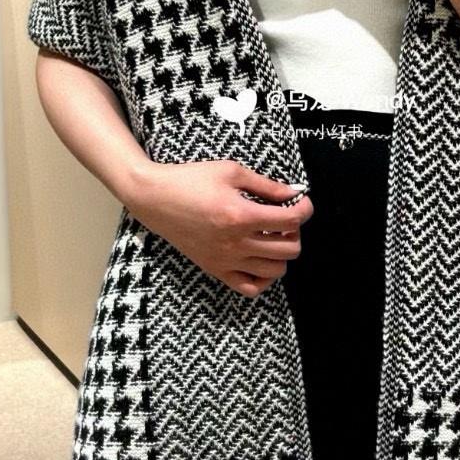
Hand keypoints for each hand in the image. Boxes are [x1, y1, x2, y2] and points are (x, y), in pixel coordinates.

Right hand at [125, 158, 313, 297]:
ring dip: (282, 253)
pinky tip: (261, 259)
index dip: (305, 209)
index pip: (291, 220)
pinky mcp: (215, 269)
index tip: (301, 202)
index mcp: (241, 215)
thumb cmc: (190, 179)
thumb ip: (267, 185)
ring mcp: (225, 260)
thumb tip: (295, 193)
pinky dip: (264, 278)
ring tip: (272, 236)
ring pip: (275, 271)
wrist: (154, 198)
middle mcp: (236, 243)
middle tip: (284, 218)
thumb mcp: (231, 171)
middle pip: (290, 249)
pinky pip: (250, 288)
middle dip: (296, 232)